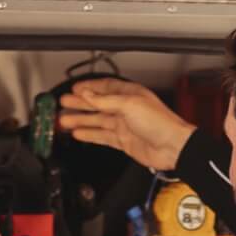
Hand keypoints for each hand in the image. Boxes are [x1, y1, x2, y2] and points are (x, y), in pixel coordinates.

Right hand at [57, 78, 193, 173]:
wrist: (172, 147)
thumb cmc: (159, 122)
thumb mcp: (129, 105)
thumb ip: (105, 101)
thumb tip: (87, 95)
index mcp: (129, 94)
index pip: (103, 88)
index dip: (87, 88)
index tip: (73, 89)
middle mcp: (125, 108)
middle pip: (97, 104)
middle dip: (79, 104)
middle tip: (63, 104)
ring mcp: (123, 125)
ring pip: (97, 121)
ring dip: (80, 120)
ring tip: (63, 120)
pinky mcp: (123, 141)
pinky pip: (102, 136)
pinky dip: (90, 135)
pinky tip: (79, 134)